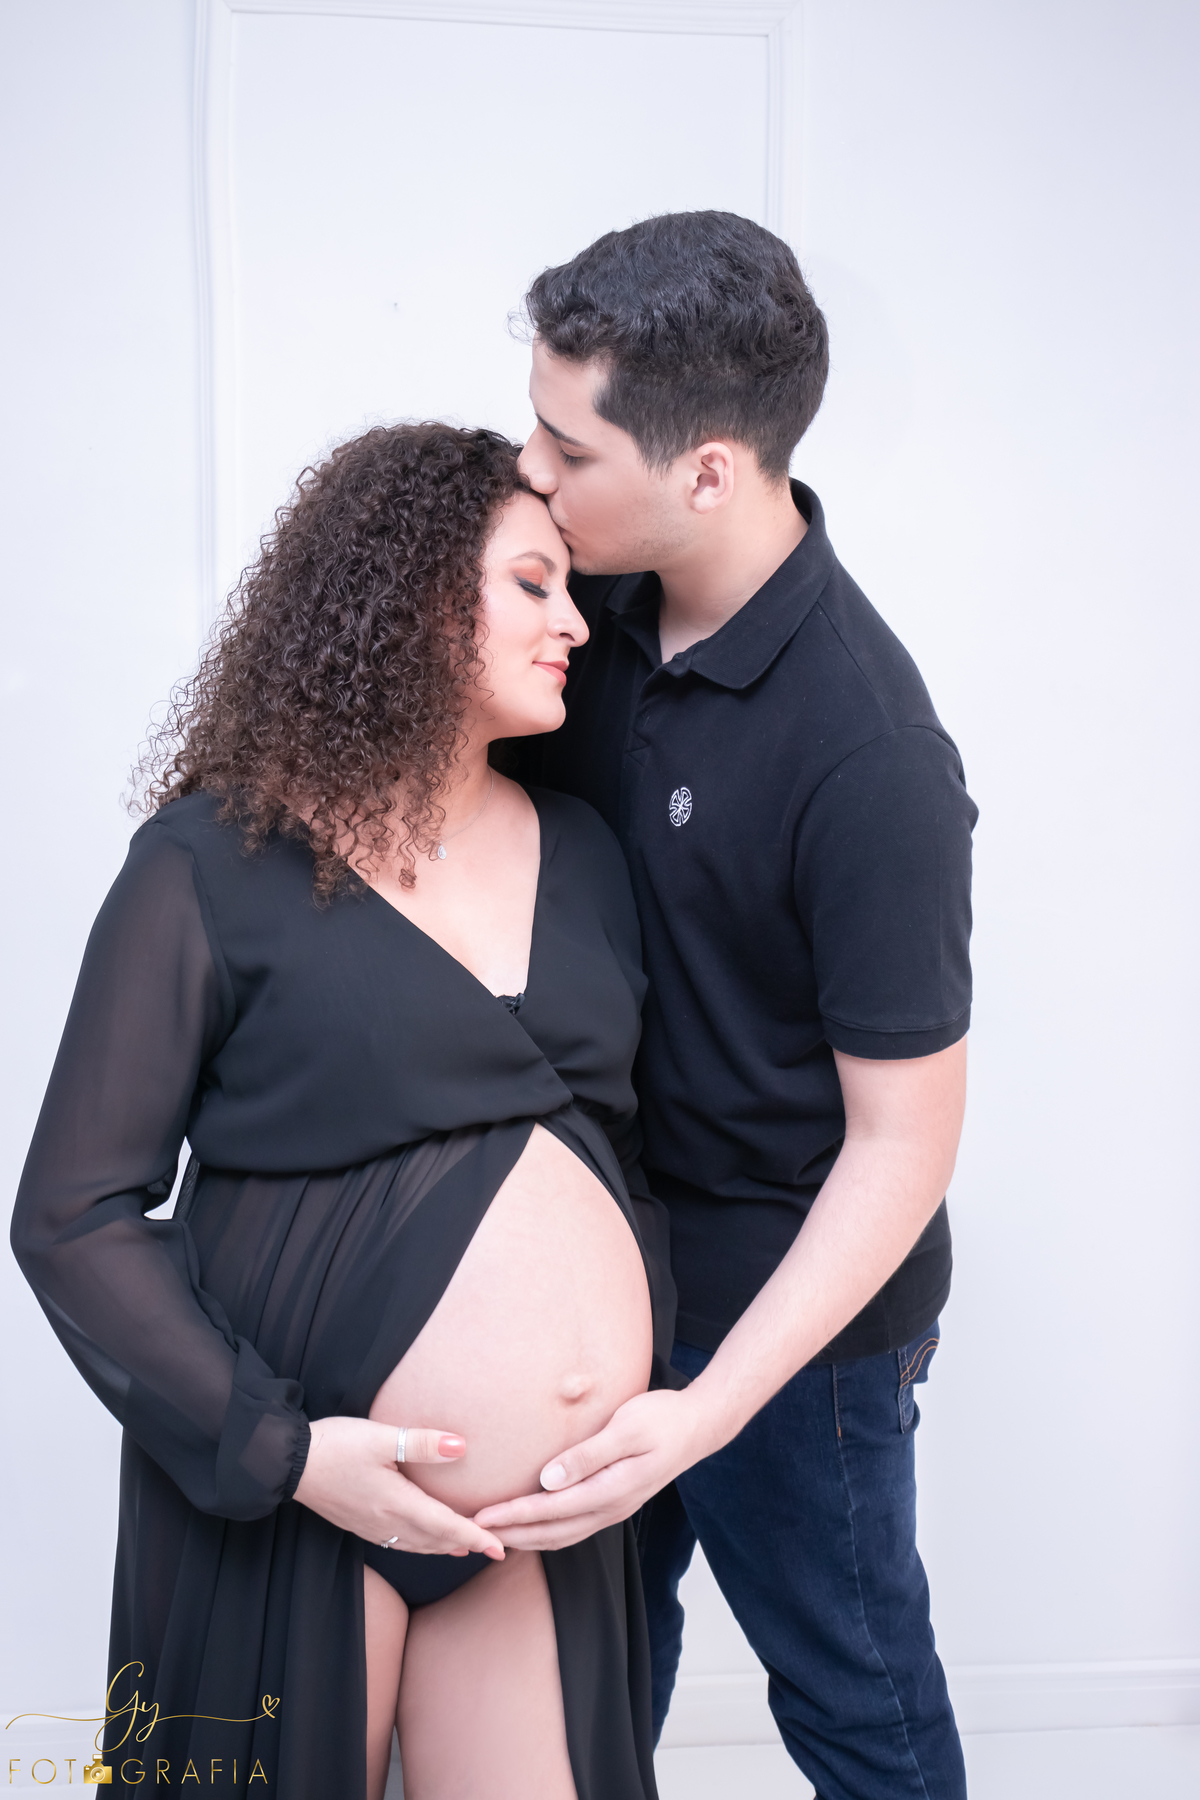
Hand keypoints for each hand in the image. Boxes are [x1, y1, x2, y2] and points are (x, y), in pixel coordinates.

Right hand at [293, 1417, 504, 1559]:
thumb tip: (462, 1446)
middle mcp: (385, 1522)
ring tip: (464, 1548)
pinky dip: (420, 1544)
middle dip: (465, 1545)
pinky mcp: (358, 1523)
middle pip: (434, 1540)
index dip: (476, 1537)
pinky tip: (421, 1539)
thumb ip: (422, 1443)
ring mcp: (370, 1526)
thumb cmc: (335, 1446)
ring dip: (443, 1547)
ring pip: (416, 1544)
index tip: (500, 1547)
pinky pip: (399, 1542)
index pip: (446, 1526)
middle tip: (494, 1549)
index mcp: (396, 1504)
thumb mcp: (381, 1437)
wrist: (288, 1463)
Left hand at [473, 1389, 708, 1550]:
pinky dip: (546, 1531)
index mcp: (610, 1491)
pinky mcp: (615, 1501)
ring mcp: (614, 1508)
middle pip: (552, 1532)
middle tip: (473, 1533)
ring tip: (495, 1535)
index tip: (480, 1517)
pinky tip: (531, 1524)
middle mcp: (610, 1508)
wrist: (699, 1426)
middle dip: (512, 1535)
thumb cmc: (663, 1419)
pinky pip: (573, 1527)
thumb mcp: (626, 1428)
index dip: (513, 1516)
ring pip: (562, 1535)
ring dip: (527, 1538)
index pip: (550, 1511)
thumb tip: (547, 1479)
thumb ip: (587, 1455)